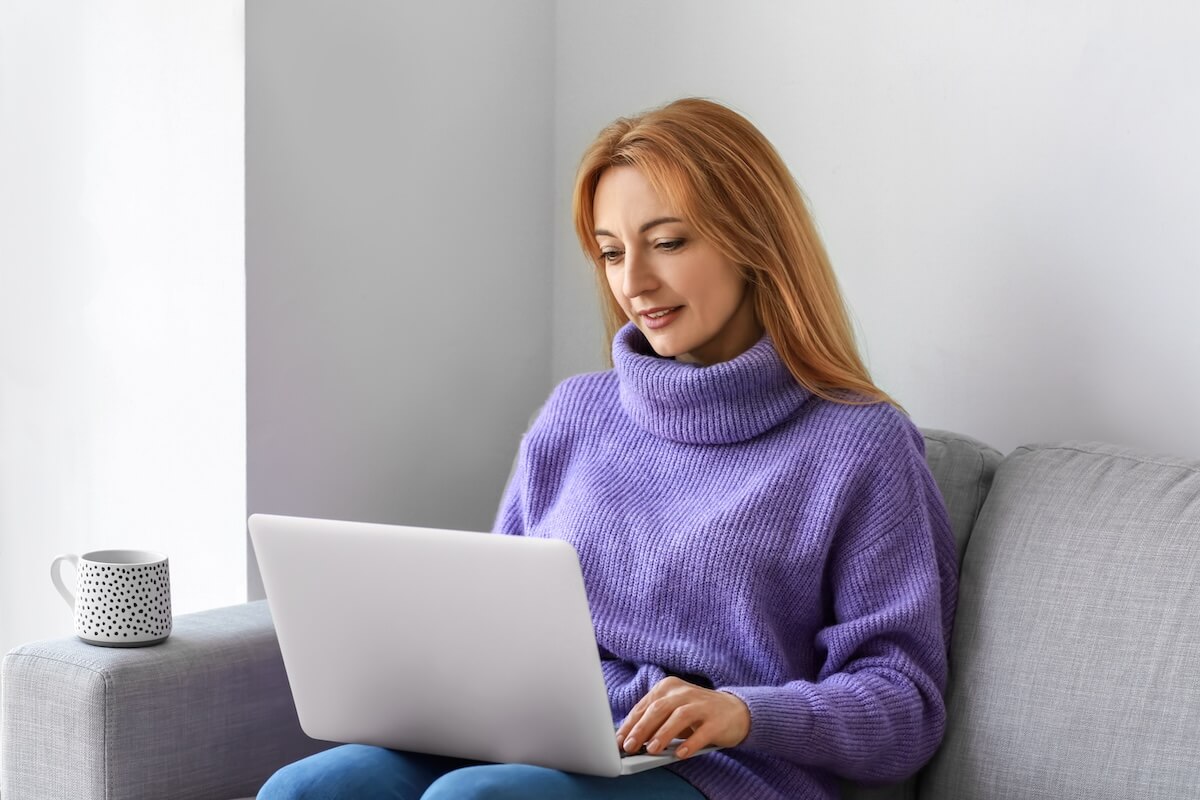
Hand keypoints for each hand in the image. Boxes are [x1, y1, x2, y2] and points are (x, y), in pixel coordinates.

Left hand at [615, 676, 749, 758]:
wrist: (735, 711)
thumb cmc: (697, 713)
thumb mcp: (674, 710)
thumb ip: (655, 720)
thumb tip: (631, 738)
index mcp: (669, 687)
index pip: (645, 705)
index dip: (631, 723)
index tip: (619, 740)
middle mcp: (684, 692)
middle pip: (659, 708)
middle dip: (642, 728)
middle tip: (630, 746)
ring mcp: (702, 705)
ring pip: (679, 717)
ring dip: (663, 734)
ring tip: (652, 749)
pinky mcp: (717, 720)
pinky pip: (702, 732)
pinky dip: (690, 743)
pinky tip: (680, 754)